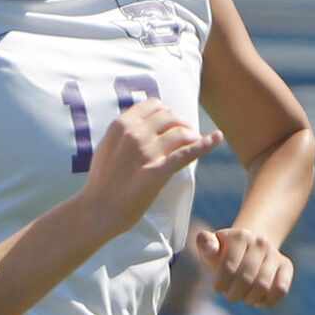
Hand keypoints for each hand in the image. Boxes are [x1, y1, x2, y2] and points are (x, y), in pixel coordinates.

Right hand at [80, 101, 222, 237]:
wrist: (97, 210)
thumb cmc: (102, 182)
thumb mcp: (106, 147)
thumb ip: (123, 132)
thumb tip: (142, 122)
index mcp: (121, 125)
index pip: (153, 105)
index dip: (165, 113)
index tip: (169, 124)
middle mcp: (134, 133)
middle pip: (170, 116)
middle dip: (180, 123)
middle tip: (184, 136)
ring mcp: (147, 152)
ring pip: (181, 132)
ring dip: (191, 135)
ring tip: (194, 143)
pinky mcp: (158, 171)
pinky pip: (187, 153)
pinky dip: (205, 144)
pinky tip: (217, 138)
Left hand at [192, 225, 291, 307]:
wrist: (249, 248)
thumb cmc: (225, 253)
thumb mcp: (212, 248)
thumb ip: (205, 245)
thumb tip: (207, 244)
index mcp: (240, 237)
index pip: (229, 268)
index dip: (221, 284)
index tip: (218, 287)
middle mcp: (260, 242)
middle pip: (247, 279)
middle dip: (235, 293)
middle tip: (231, 295)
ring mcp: (275, 254)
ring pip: (263, 286)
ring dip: (250, 298)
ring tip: (244, 296)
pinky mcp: (286, 266)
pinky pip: (281, 290)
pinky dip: (268, 300)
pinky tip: (258, 299)